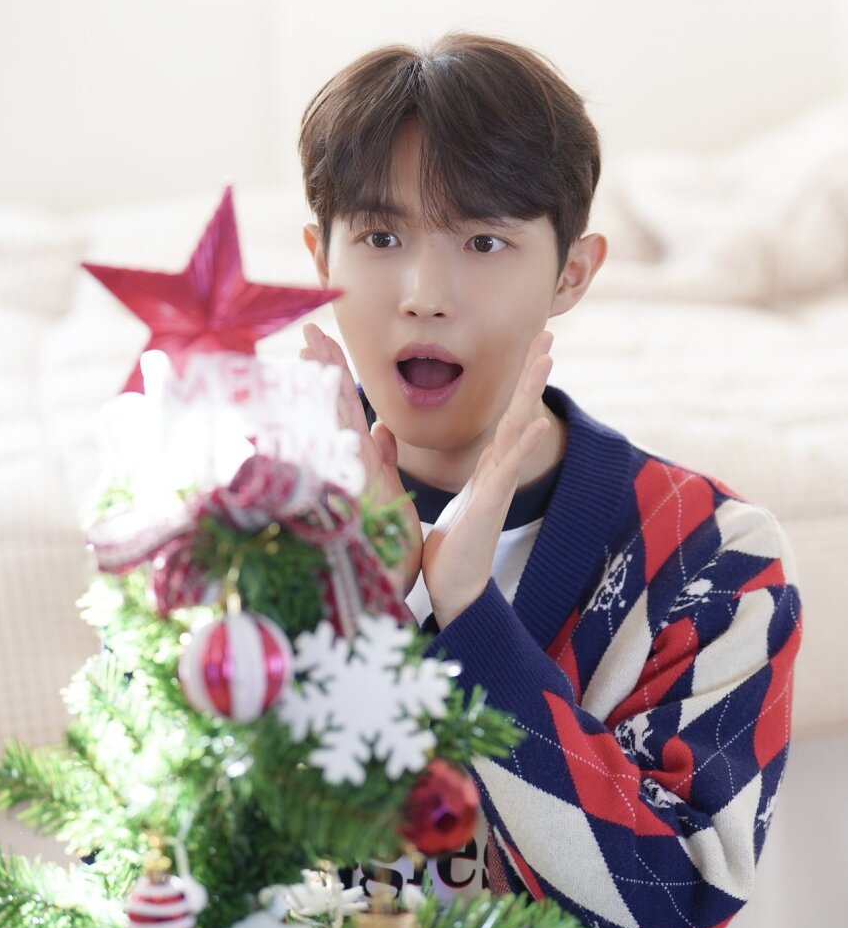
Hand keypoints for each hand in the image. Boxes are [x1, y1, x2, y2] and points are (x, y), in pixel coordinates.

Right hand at [300, 323, 423, 596]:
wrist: (389, 591)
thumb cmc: (387, 549)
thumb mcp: (391, 493)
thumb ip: (385, 459)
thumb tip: (383, 427)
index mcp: (361, 462)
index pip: (348, 408)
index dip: (337, 372)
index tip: (322, 340)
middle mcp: (350, 465)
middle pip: (336, 405)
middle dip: (325, 366)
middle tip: (311, 330)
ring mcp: (352, 478)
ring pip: (337, 421)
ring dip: (329, 384)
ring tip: (314, 347)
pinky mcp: (359, 494)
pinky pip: (350, 452)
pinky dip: (342, 424)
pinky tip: (337, 397)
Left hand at [422, 330, 555, 627]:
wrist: (454, 594)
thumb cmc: (445, 552)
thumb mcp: (414, 495)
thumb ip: (398, 459)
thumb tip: (379, 427)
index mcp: (483, 467)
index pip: (500, 414)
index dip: (513, 381)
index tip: (527, 346)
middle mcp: (495, 471)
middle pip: (517, 412)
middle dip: (531, 374)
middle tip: (548, 333)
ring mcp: (497, 486)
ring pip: (518, 432)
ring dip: (531, 396)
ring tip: (547, 361)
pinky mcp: (490, 507)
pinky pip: (507, 472)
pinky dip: (522, 448)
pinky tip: (536, 424)